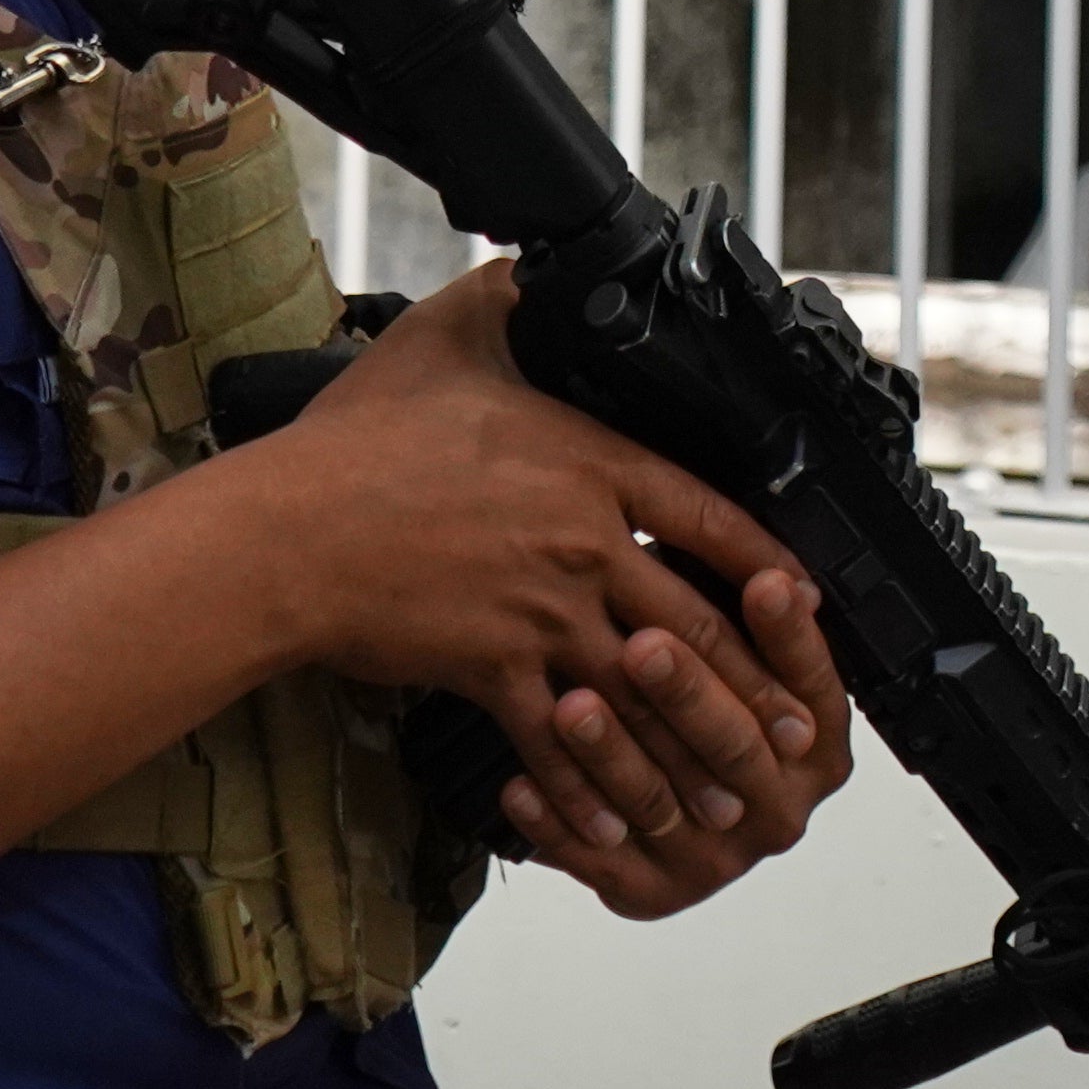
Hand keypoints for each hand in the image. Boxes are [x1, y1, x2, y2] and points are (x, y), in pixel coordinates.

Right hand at [250, 269, 847, 894]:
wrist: (284, 531)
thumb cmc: (356, 442)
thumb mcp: (447, 335)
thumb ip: (507, 296)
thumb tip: (535, 260)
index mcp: (591, 464)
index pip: (712, 515)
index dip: (769, 564)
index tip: (804, 602)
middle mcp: (583, 542)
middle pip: (698, 624)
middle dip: (754, 688)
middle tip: (795, 733)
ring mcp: (541, 611)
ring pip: (644, 696)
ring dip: (693, 754)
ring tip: (732, 801)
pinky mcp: (493, 670)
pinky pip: (562, 743)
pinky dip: (595, 790)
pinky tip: (622, 828)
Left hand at [513, 557, 857, 922]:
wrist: (658, 810)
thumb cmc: (690, 695)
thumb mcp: (726, 649)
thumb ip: (737, 612)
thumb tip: (761, 554)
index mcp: (817, 744)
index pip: (811, 684)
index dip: (787, 634)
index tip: (762, 583)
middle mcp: (779, 807)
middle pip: (737, 747)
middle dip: (690, 691)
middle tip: (645, 644)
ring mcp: (719, 857)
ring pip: (662, 801)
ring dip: (613, 754)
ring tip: (572, 706)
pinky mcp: (654, 892)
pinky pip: (599, 859)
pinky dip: (558, 819)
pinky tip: (519, 782)